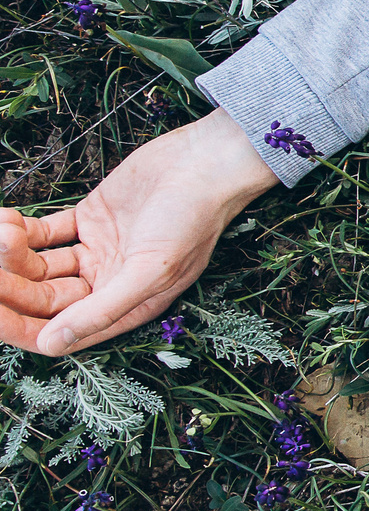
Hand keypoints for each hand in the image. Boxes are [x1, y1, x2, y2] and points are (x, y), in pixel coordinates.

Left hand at [0, 112, 279, 355]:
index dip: (21, 326)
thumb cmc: (193, 219)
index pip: (60, 329)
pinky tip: (7, 220)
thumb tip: (51, 346)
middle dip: (9, 285)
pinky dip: (21, 229)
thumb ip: (101, 311)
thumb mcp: (150, 272)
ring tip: (4, 230)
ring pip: (38, 265)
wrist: (206, 163)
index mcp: (124, 305)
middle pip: (42, 297)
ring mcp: (96, 250)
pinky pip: (44, 233)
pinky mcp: (89, 219)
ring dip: (12, 253)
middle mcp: (107, 283)